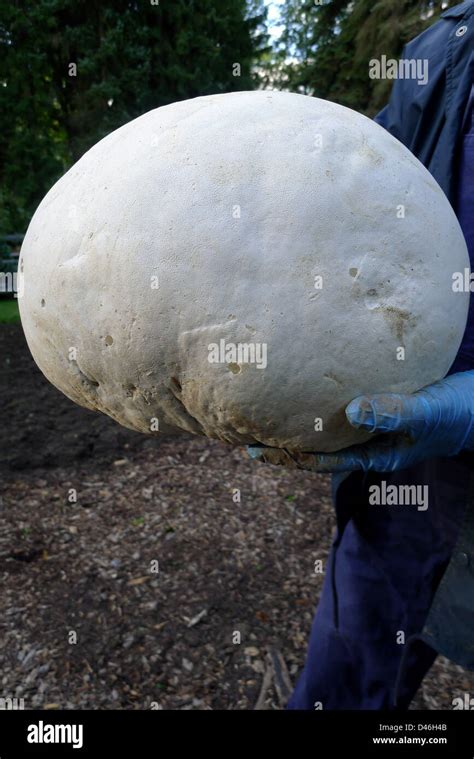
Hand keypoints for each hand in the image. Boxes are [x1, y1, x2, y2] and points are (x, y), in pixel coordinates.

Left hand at [246, 371, 473, 472]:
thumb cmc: (457, 412)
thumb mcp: (427, 412)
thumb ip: (393, 412)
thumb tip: (350, 411)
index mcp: (373, 454)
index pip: (320, 460)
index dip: (287, 455)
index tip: (253, 448)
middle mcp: (366, 440)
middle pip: (314, 444)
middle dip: (280, 439)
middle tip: (239, 430)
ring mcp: (370, 421)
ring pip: (323, 423)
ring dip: (294, 416)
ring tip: (260, 404)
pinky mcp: (375, 399)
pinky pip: (340, 400)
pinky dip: (318, 393)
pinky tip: (302, 374)